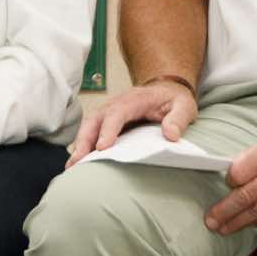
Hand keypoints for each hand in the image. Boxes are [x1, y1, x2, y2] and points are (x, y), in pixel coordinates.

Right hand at [68, 80, 197, 164]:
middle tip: (78, 160)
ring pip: (88, 125)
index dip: (108, 129)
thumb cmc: (174, 99)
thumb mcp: (184, 106)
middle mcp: (117, 104)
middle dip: (84, 139)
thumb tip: (170, 135)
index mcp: (135, 100)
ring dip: (79, 145)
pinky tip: (77, 163)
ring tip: (72, 166)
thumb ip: (178, 119)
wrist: (167, 89)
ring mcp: (110, 112)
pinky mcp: (107, 121)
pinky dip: (83, 146)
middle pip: (95, 119)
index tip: (102, 147)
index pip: (117, 112)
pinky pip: (91, 132)